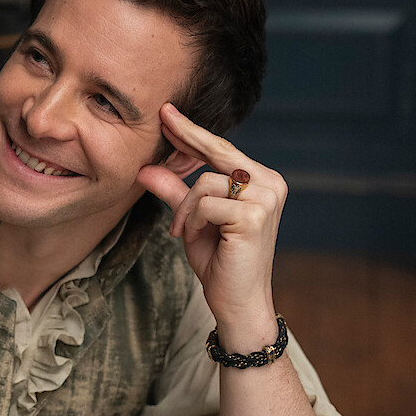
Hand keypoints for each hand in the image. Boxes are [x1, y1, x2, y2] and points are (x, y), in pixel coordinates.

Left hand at [136, 103, 286, 346]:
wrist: (236, 301)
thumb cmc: (220, 261)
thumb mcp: (193, 219)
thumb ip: (174, 192)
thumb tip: (145, 169)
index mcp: (261, 181)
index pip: (223, 149)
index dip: (194, 132)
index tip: (169, 114)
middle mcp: (270, 184)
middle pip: (219, 151)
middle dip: (187, 137)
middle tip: (162, 118)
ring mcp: (266, 198)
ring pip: (205, 182)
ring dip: (184, 208)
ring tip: (183, 231)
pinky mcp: (253, 216)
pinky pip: (205, 203)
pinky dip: (191, 220)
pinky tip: (193, 236)